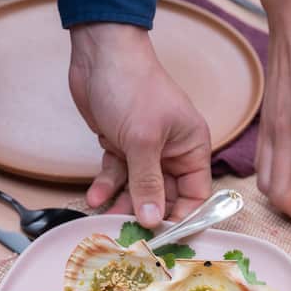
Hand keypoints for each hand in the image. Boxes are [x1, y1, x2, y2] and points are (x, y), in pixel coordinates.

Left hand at [69, 23, 211, 227]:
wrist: (99, 53)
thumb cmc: (132, 86)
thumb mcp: (142, 140)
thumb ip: (148, 183)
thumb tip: (155, 219)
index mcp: (192, 146)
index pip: (196, 194)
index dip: (182, 217)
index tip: (163, 238)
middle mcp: (173, 150)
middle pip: (165, 195)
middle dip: (147, 213)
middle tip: (129, 234)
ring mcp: (146, 148)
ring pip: (138, 187)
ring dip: (122, 202)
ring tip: (107, 216)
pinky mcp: (121, 143)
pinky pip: (117, 173)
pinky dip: (107, 185)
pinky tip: (94, 197)